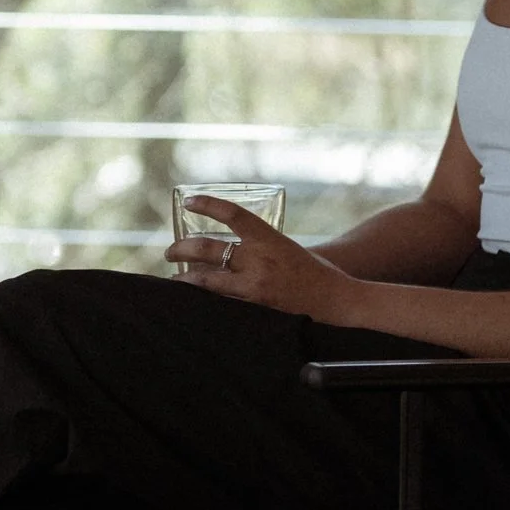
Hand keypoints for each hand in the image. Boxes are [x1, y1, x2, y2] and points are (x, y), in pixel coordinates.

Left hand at [167, 200, 353, 323]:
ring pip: (206, 279)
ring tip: (174, 279)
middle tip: (170, 251)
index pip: (232, 214)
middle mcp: (259, 259)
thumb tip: (236, 250)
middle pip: (208, 248)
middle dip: (181, 248)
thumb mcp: (289, 249)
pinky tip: (194, 301)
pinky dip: (205, 299)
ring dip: (185, 279)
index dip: (207, 205)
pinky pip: (221, 302)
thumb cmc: (318, 274)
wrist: (338, 302)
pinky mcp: (255, 307)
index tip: (189, 202)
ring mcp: (255, 285)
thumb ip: (263, 247)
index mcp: (270, 239)